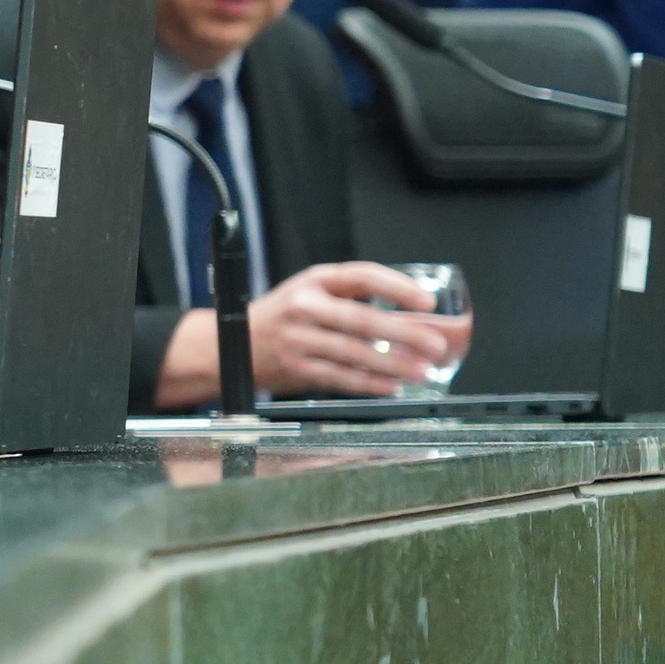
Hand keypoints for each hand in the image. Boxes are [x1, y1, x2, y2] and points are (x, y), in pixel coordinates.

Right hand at [251, 261, 468, 397]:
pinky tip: (392, 387)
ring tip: (423, 371)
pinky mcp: (295, 368)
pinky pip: (340, 378)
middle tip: (436, 345)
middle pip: (362, 319)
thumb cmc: (279, 319)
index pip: (362, 277)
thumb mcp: (308, 294)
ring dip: (394, 364)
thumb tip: (408, 319)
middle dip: (405, 334)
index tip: (427, 302)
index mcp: (313, 281)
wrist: (228, 345)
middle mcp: (304, 307)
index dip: (398, 288)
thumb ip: (349, 299)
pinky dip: (369, 384)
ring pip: (355, 353)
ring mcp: (298, 339)